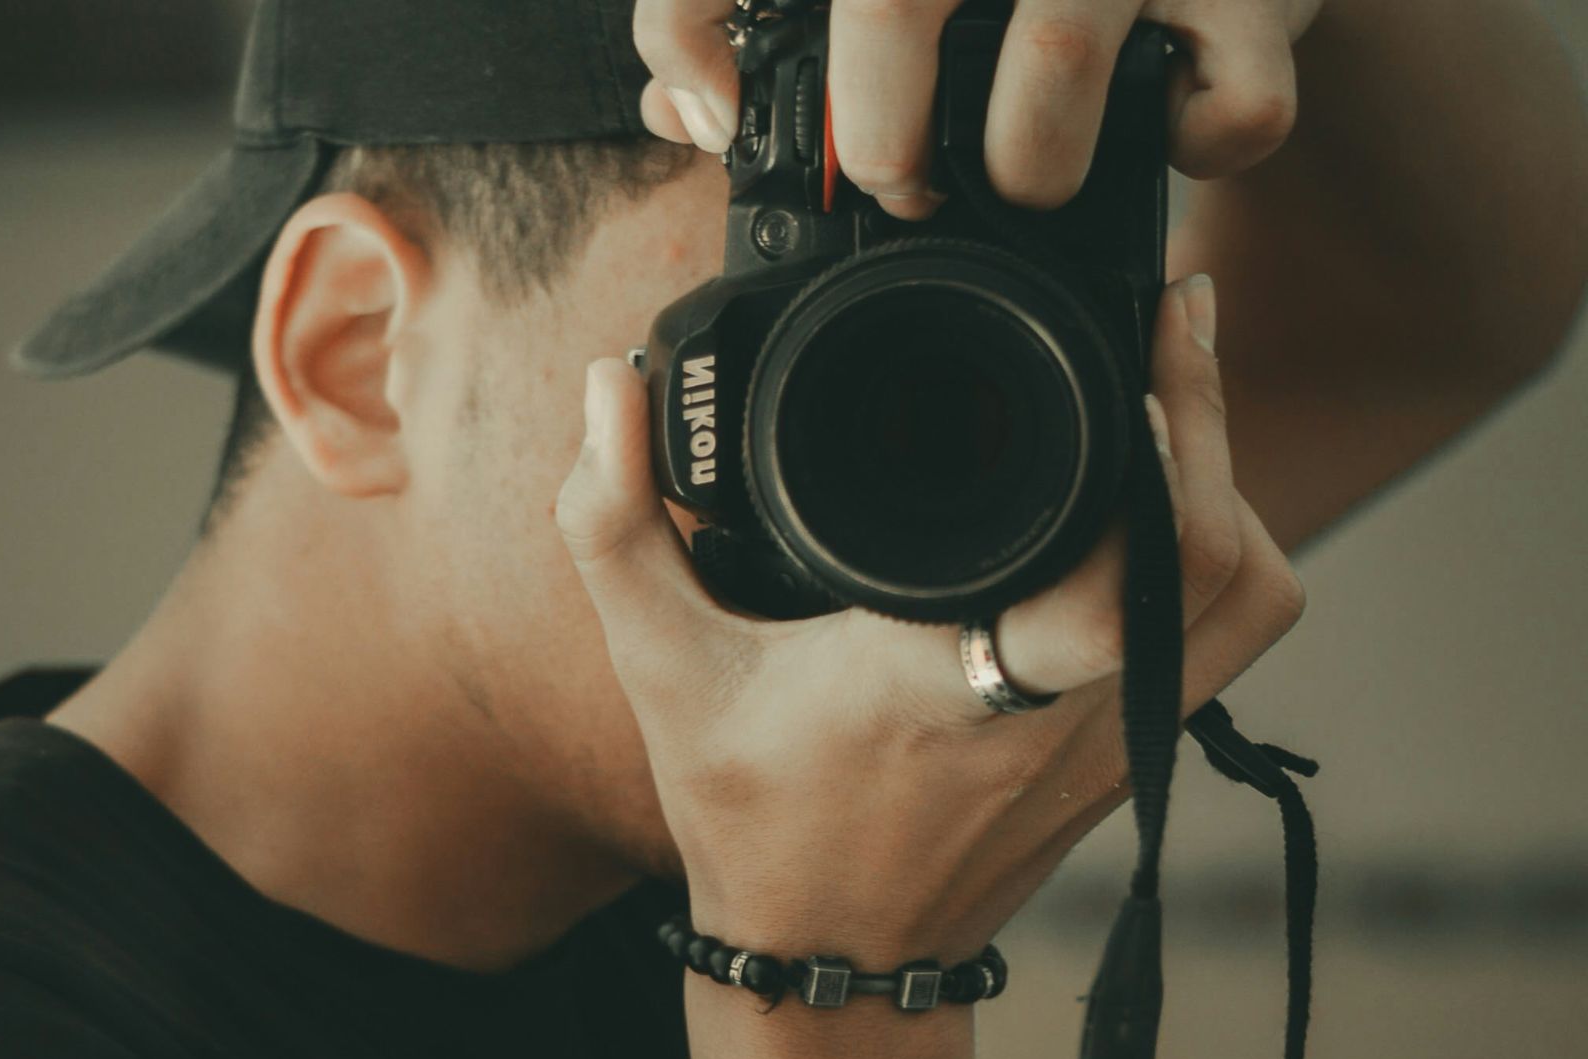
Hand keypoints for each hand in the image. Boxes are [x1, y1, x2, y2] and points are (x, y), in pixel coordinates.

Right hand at [554, 275, 1306, 968]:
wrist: (829, 950)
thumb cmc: (749, 809)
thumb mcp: (657, 663)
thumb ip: (612, 524)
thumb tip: (610, 386)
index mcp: (942, 686)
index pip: (1098, 586)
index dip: (1152, 461)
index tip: (1138, 338)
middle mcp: (1056, 716)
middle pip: (1208, 561)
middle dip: (1204, 419)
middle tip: (1163, 316)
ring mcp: (1114, 739)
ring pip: (1246, 595)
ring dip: (1229, 482)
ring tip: (1174, 389)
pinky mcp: (1136, 750)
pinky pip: (1235, 637)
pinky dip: (1231, 554)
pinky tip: (1171, 495)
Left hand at [635, 0, 1325, 216]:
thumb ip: (760, 19)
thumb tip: (688, 113)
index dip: (691, 29)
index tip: (720, 122)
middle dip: (879, 128)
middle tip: (898, 178)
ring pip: (1061, 56)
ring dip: (1023, 162)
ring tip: (1022, 175)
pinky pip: (1231, 108)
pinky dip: (1189, 154)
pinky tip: (1162, 133)